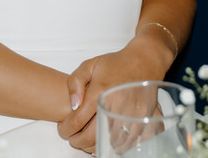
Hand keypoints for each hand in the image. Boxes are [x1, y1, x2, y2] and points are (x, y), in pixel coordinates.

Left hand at [57, 32, 173, 151]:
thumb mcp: (89, 65)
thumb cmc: (116, 63)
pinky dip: (112, 146)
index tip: (63, 129)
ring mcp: (130, 114)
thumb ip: (75, 82)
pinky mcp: (142, 120)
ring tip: (87, 139)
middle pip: (91, 136)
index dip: (65, 129)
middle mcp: (116, 104)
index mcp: (100, 91)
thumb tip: (73, 105)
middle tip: (73, 138)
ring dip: (94, 145)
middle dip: (77, 141)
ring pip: (107, 143)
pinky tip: (105, 140)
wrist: (144, 60)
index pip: (77, 121)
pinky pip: (125, 142)